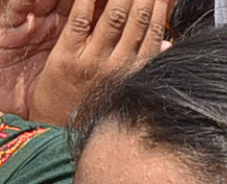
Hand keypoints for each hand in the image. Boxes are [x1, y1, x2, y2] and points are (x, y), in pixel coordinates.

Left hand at [0, 0, 171, 124]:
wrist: (57, 129)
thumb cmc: (90, 106)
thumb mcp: (123, 89)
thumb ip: (144, 64)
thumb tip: (169, 44)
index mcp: (133, 74)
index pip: (155, 34)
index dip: (160, 7)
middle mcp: (118, 68)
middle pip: (138, 20)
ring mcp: (93, 62)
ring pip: (114, 16)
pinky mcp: (67, 58)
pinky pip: (80, 19)